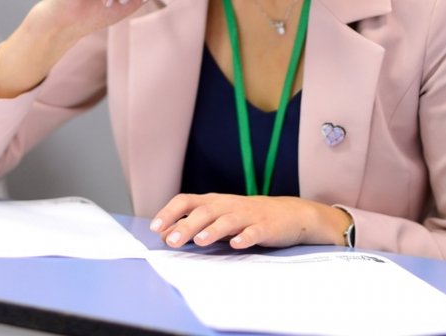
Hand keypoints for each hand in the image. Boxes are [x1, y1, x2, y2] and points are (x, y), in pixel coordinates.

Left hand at [150, 193, 352, 248]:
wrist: (289, 214)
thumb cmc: (247, 217)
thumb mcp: (219, 218)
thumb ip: (194, 226)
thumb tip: (166, 235)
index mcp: (214, 202)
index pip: (186, 201)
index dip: (170, 212)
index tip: (156, 227)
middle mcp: (228, 205)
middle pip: (204, 212)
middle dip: (186, 226)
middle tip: (172, 241)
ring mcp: (248, 215)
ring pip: (227, 220)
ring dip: (212, 230)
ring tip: (200, 241)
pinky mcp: (265, 226)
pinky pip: (254, 231)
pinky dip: (245, 237)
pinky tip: (236, 244)